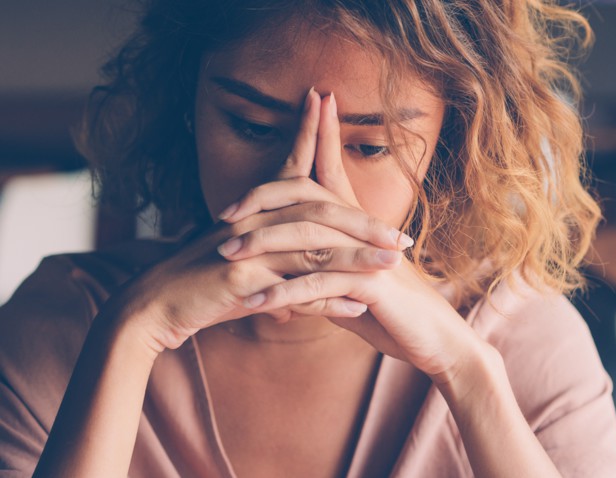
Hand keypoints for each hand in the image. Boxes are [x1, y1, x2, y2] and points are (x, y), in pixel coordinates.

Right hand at [116, 88, 409, 352]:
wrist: (153, 308)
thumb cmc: (201, 287)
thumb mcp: (244, 264)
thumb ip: (283, 264)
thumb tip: (322, 279)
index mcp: (254, 211)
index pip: (291, 168)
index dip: (311, 135)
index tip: (329, 103)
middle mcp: (253, 222)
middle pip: (319, 210)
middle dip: (365, 224)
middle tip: (405, 238)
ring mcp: (247, 248)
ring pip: (314, 247)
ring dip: (358, 258)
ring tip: (394, 266)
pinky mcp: (240, 278)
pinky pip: (293, 288)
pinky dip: (328, 300)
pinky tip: (357, 308)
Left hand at [218, 91, 486, 381]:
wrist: (436, 340)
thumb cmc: (393, 313)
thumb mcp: (350, 290)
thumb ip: (320, 276)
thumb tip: (287, 278)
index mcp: (358, 225)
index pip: (332, 171)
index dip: (320, 134)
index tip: (308, 101)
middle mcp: (363, 231)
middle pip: (309, 195)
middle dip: (264, 197)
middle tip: (223, 212)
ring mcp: (367, 255)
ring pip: (308, 237)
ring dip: (262, 245)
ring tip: (226, 255)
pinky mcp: (371, 285)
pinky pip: (318, 284)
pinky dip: (284, 293)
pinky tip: (255, 302)